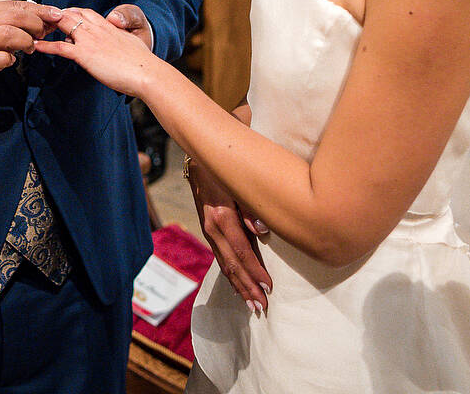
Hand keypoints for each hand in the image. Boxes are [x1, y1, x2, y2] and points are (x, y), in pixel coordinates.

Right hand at [0, 1, 62, 102]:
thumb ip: (16, 23)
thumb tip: (46, 19)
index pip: (15, 5)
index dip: (39, 9)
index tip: (56, 14)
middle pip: (13, 16)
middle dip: (35, 24)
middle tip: (42, 34)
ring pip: (7, 33)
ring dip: (25, 41)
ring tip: (29, 48)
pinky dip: (9, 59)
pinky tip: (10, 61)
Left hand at [33, 8, 161, 97]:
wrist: (146, 72)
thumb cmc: (141, 62)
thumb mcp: (129, 43)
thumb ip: (117, 38)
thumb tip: (111, 41)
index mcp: (108, 26)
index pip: (84, 12)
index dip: (71, 13)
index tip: (62, 15)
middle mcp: (97, 28)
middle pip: (70, 14)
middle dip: (54, 16)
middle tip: (42, 21)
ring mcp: (89, 40)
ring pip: (63, 24)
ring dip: (47, 25)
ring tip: (35, 28)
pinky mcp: (85, 54)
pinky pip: (60, 47)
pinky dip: (46, 45)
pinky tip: (36, 45)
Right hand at [187, 158, 271, 312]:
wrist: (200, 162)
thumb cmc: (225, 171)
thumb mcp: (239, 185)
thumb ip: (252, 208)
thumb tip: (264, 231)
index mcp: (222, 217)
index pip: (242, 251)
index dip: (256, 271)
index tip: (269, 288)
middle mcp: (213, 228)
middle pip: (232, 265)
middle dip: (248, 287)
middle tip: (262, 307)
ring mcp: (209, 232)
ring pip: (225, 265)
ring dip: (239, 286)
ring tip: (252, 305)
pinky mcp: (208, 231)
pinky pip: (220, 258)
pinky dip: (230, 275)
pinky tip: (238, 286)